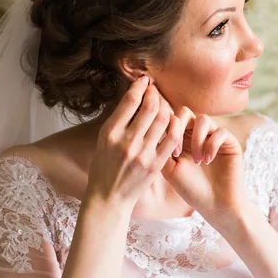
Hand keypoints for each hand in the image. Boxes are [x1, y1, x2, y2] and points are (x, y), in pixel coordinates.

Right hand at [85, 76, 182, 208]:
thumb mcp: (102, 141)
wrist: (109, 198)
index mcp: (110, 133)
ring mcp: (142, 154)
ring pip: (163, 120)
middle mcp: (126, 142)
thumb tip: (133, 95)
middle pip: (150, 107)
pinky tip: (172, 121)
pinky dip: (174, 126)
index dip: (140, 86)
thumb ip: (118, 120)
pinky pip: (171, 139)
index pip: (130, 101)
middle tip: (155, 89)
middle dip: (155, 93)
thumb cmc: (104, 167)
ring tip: (163, 103)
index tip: (144, 80)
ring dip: (165, 107)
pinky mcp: (155, 165)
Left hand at [161, 104, 248, 224]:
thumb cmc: (191, 190)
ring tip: (197, 161)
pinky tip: (208, 161)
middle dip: (179, 129)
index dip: (167, 129)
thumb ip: (161, 147)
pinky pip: (220, 131)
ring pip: (202, 118)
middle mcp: (196, 134)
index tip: (171, 153)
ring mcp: (213, 137)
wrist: (216, 206)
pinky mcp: (230, 142)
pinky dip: (212, 145)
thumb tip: (153, 127)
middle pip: (185, 112)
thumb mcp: (169, 169)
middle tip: (178, 152)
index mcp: (181, 139)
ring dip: (196, 139)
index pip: (171, 118)